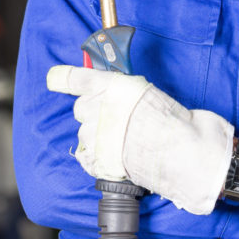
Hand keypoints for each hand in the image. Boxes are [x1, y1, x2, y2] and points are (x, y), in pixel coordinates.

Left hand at [47, 65, 233, 214]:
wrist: (183, 152)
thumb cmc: (172, 120)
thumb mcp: (146, 91)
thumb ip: (122, 90)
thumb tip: (109, 91)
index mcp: (111, 87)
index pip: (77, 78)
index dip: (63, 77)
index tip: (54, 77)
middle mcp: (98, 109)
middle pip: (81, 107)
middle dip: (94, 111)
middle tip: (117, 118)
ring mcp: (95, 137)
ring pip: (85, 133)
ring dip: (98, 136)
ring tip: (124, 141)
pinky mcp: (97, 160)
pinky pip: (86, 155)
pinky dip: (96, 156)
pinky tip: (115, 155)